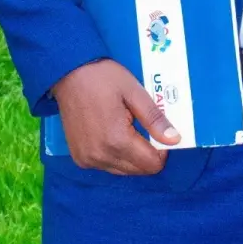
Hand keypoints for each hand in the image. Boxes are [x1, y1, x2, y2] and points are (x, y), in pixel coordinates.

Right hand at [50, 58, 180, 174]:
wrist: (67, 73)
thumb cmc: (103, 78)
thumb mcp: (134, 92)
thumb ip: (155, 119)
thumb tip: (175, 140)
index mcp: (116, 140)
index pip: (151, 164)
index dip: (162, 150)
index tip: (158, 130)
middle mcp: (100, 156)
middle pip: (138, 170)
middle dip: (148, 153)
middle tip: (142, 125)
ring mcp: (87, 160)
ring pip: (123, 170)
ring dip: (132, 156)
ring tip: (126, 127)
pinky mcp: (79, 158)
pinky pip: (107, 166)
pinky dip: (116, 155)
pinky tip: (113, 134)